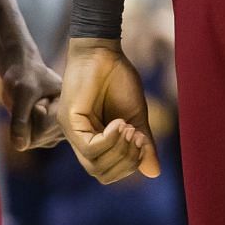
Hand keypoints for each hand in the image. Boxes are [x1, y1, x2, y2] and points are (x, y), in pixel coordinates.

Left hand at [0, 52, 62, 150]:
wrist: (24, 74)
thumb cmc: (26, 77)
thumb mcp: (22, 92)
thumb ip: (19, 119)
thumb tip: (19, 147)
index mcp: (71, 108)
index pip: (46, 126)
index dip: (34, 111)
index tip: (41, 95)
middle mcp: (68, 124)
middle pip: (39, 137)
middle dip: (28, 119)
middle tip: (35, 100)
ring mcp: (57, 132)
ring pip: (33, 141)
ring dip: (25, 124)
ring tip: (33, 106)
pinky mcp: (47, 137)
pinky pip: (27, 142)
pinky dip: (22, 129)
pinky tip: (29, 114)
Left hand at [58, 38, 159, 183]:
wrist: (104, 51)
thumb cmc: (118, 79)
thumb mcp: (136, 116)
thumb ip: (143, 144)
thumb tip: (154, 173)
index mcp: (94, 141)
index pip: (108, 172)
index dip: (129, 164)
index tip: (142, 139)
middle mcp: (80, 140)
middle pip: (101, 173)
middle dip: (127, 161)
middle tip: (138, 136)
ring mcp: (72, 132)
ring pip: (95, 165)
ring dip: (119, 150)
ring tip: (129, 128)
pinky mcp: (69, 121)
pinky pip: (90, 147)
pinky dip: (110, 139)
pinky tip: (120, 123)